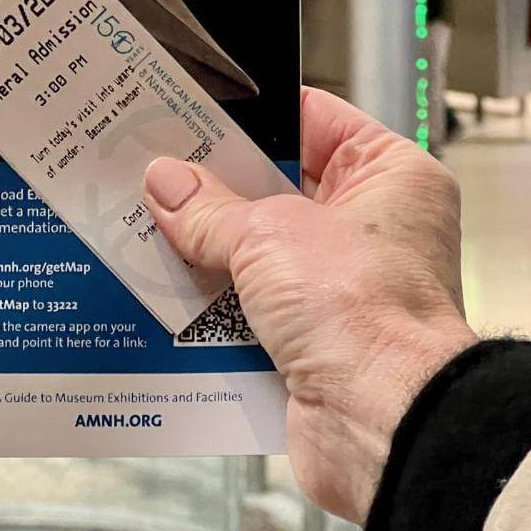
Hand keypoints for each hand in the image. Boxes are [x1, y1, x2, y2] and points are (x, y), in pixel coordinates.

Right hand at [144, 88, 475, 523]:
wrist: (382, 423)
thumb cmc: (364, 314)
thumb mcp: (267, 235)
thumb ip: (209, 207)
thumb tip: (167, 182)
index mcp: (390, 176)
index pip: (314, 120)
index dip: (253, 115)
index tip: (193, 108)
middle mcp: (375, 228)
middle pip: (278, 188)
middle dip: (215, 185)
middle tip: (151, 166)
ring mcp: (344, 286)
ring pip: (258, 252)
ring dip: (206, 248)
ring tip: (140, 221)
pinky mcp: (315, 339)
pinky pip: (251, 309)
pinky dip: (211, 304)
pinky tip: (158, 287)